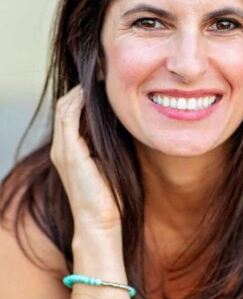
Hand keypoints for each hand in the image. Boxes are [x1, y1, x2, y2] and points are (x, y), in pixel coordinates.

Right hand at [50, 84, 121, 232]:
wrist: (99, 223)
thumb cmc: (109, 195)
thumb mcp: (109, 162)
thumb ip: (108, 143)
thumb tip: (124, 122)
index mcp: (70, 150)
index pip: (70, 113)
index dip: (83, 95)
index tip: (104, 83)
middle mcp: (62, 147)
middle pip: (64, 106)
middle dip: (81, 89)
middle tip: (102, 75)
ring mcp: (63, 150)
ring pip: (64, 109)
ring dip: (80, 92)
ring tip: (98, 80)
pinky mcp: (69, 155)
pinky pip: (68, 120)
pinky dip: (78, 103)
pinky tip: (92, 94)